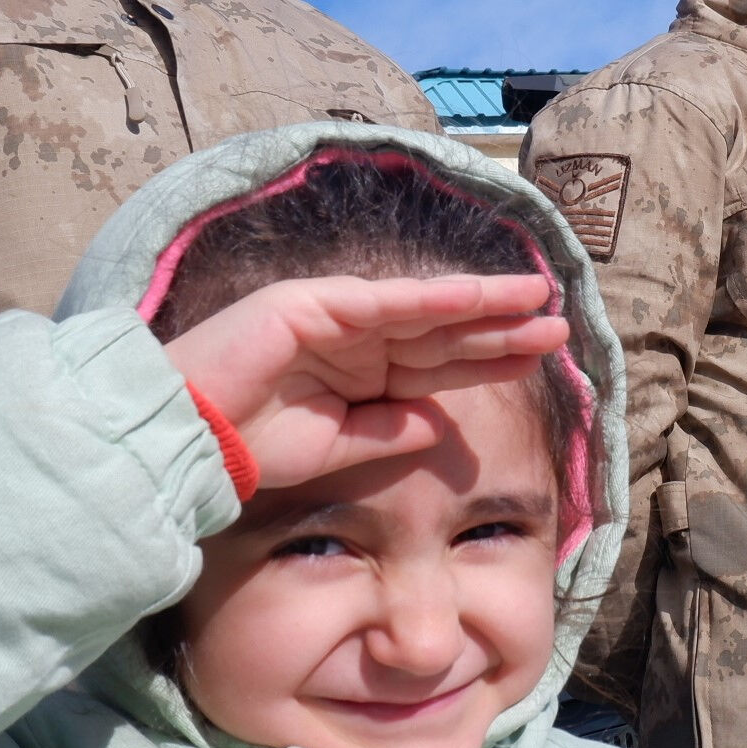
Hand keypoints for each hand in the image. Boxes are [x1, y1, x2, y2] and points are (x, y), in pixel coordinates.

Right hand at [162, 274, 567, 491]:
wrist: (186, 440)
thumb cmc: (250, 450)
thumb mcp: (338, 450)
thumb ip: (390, 432)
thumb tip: (442, 423)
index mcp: (360, 376)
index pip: (438, 364)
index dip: (488, 357)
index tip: (540, 354)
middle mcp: (354, 340)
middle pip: (442, 333)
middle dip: (501, 327)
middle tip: (560, 322)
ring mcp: (334, 317)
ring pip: (424, 310)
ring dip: (481, 304)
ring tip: (537, 298)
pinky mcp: (312, 305)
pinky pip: (384, 303)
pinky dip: (431, 299)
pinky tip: (476, 297)